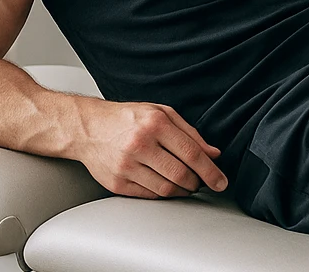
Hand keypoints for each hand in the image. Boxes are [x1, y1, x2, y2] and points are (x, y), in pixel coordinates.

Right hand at [74, 98, 226, 198]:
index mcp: (155, 124)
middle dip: (197, 183)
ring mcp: (126, 166)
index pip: (191, 153)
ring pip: (165, 189)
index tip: (221, 182)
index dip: (210, 171)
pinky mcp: (116, 183)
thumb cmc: (127, 118)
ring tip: (185, 184)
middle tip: (201, 182)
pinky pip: (148, 195)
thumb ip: (190, 133)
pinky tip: (166, 185)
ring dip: (181, 190)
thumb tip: (213, 153)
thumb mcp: (161, 113)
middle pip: (180, 174)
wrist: (87, 128)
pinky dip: (163, 194)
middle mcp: (140, 144)